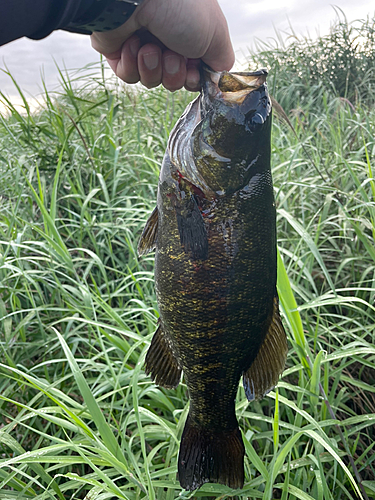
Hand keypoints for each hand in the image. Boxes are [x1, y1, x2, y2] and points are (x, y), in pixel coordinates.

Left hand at [90, 0, 233, 91]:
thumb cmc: (180, 6)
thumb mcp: (216, 34)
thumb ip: (222, 60)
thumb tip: (217, 77)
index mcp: (191, 30)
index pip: (195, 70)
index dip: (194, 78)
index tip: (193, 71)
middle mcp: (168, 36)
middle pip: (174, 79)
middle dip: (174, 73)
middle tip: (171, 54)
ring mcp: (143, 43)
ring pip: (152, 80)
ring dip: (153, 68)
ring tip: (150, 47)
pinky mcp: (119, 50)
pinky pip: (130, 76)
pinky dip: (133, 65)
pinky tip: (133, 45)